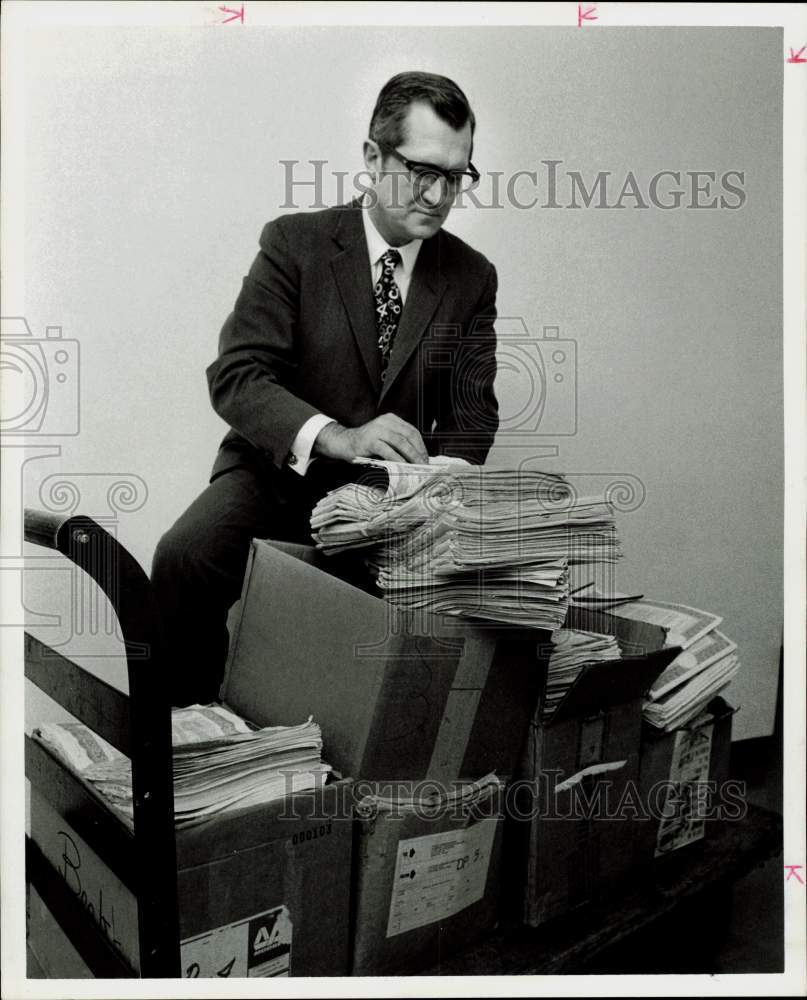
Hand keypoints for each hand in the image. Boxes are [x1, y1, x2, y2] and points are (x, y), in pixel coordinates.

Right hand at [313, 415, 428, 463]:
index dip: (421, 445)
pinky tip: (403, 467)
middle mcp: (385, 421)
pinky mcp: (370, 440)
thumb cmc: (366, 444)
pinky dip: (398, 459)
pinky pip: (388, 450)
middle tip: (424, 464)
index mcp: (391, 419)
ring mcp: (377, 430)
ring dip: (411, 456)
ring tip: (417, 467)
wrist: (343, 442)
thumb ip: (398, 443)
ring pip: (401, 442)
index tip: (425, 458)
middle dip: (419, 451)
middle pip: (409, 436)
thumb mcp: (384, 438)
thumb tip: (417, 457)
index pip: (412, 431)